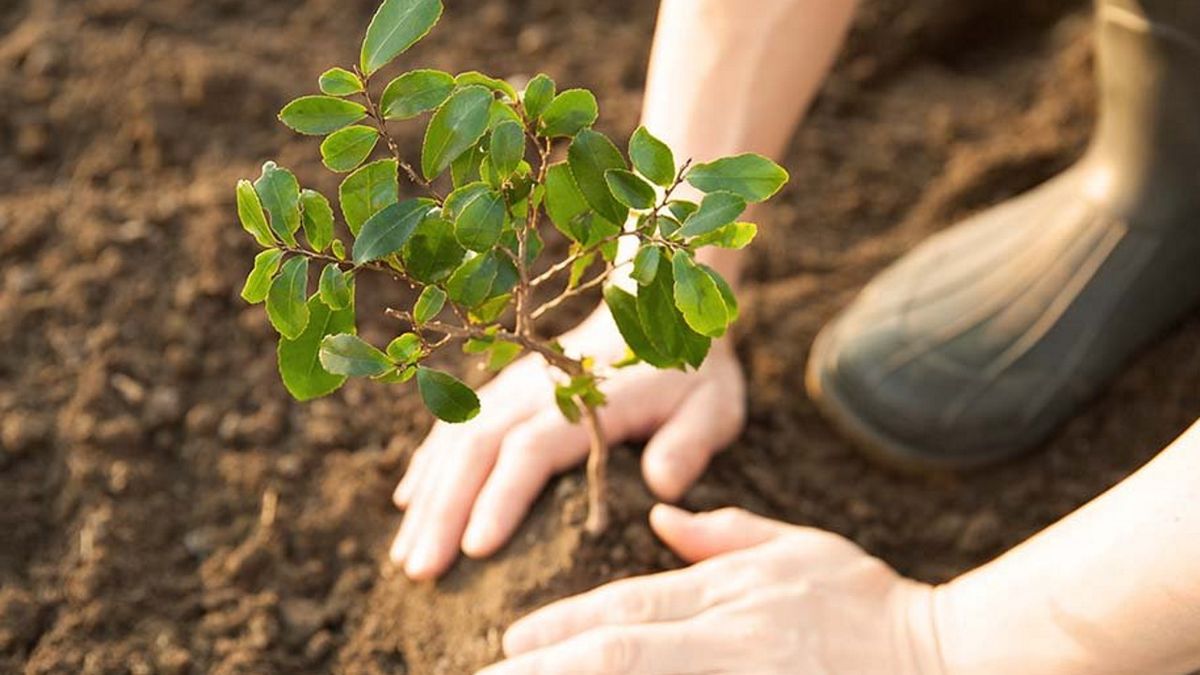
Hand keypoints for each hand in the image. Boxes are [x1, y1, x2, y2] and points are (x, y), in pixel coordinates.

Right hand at [389, 310, 746, 579]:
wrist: (657, 311)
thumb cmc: (688, 374)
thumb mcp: (712, 406)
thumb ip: (689, 444)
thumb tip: (662, 486)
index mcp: (586, 399)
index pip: (531, 450)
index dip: (501, 498)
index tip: (475, 550)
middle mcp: (537, 390)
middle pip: (477, 449)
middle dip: (444, 511)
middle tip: (421, 571)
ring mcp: (512, 387)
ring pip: (456, 440)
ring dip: (428, 498)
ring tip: (405, 556)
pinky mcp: (502, 390)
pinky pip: (453, 426)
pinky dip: (428, 464)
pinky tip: (408, 504)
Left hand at [480, 505, 943, 674]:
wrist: (950, 657)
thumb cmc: (871, 604)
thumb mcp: (798, 549)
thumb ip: (725, 534)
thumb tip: (662, 514)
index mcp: (732, 593)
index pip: (625, 609)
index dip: (560, 627)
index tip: (511, 643)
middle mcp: (728, 641)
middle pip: (615, 656)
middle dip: (541, 670)